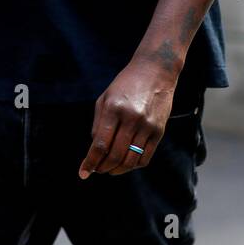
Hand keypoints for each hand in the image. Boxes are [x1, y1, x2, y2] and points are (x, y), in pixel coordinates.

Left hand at [78, 58, 176, 177]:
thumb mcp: (105, 98)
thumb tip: (95, 150)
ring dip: (117, 170)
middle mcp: (131, 118)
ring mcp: (147, 125)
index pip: (100, 144)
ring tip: (110, 169)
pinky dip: (133, 165)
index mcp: (113, 108)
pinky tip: (126, 164)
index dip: (90, 162)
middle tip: (97, 170)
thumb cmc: (125, 84)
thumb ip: (98, 124)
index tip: (83, 173)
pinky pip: (146, 157)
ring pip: (130, 160)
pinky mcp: (159, 131)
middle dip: (102, 168)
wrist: (155, 71)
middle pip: (115, 155)